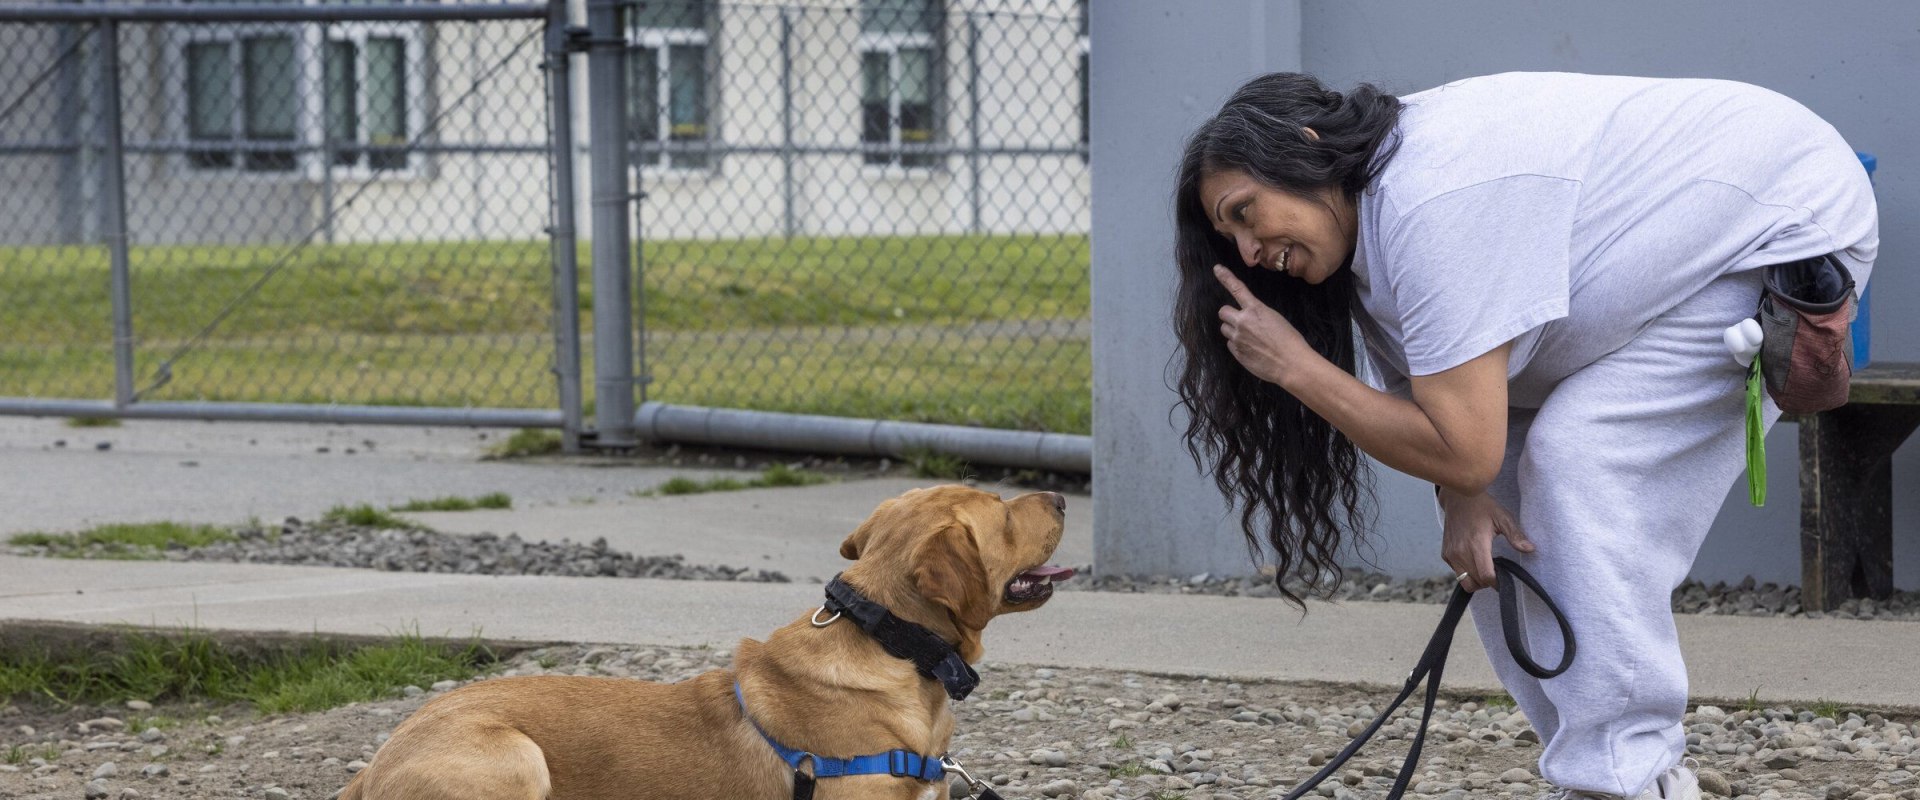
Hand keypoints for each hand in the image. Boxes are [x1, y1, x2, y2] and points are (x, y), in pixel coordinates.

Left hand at [1212, 265, 1310, 385]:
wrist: (1291, 364)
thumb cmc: (1290, 340)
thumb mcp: (1275, 319)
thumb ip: (1258, 315)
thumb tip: (1248, 318)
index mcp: (1255, 309)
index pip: (1237, 289)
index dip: (1225, 277)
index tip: (1217, 269)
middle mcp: (1242, 322)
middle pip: (1222, 312)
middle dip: (1229, 315)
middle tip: (1241, 321)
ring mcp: (1237, 338)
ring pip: (1224, 329)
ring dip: (1232, 330)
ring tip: (1249, 337)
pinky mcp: (1236, 352)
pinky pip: (1230, 344)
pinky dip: (1237, 345)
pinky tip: (1251, 349)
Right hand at [1438, 487, 1534, 591]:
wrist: (1458, 498)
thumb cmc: (1483, 506)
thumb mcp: (1503, 517)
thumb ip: (1515, 535)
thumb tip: (1530, 549)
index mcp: (1476, 544)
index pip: (1486, 576)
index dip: (1497, 582)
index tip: (1504, 578)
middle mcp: (1460, 552)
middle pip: (1476, 582)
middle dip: (1488, 582)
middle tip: (1497, 572)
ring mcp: (1451, 554)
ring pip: (1465, 582)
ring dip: (1477, 581)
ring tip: (1486, 568)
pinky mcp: (1445, 554)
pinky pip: (1457, 573)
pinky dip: (1467, 573)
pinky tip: (1475, 560)